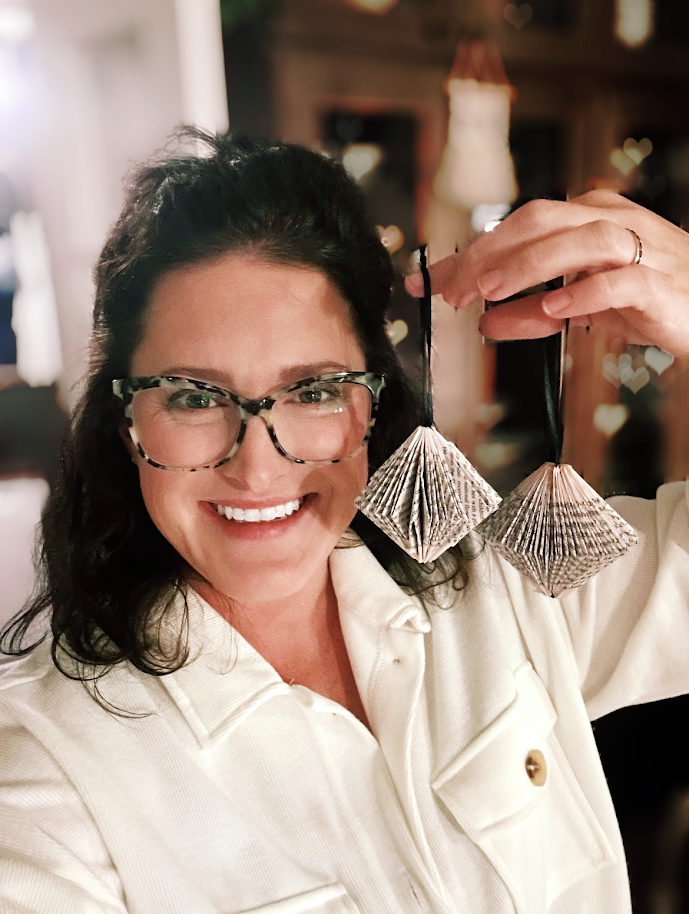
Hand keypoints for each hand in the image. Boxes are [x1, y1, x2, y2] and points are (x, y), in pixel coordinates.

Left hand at [405, 191, 688, 356]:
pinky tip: (554, 305)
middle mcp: (612, 223)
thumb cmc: (647, 300)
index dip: (473, 251)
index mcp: (588, 218)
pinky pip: (622, 280)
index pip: (520, 225)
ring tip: (489, 292)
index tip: (431, 281)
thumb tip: (484, 323)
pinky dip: (586, 291)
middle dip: (490, 254)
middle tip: (451, 289)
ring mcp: (640, 249)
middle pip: (541, 222)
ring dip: (529, 265)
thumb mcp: (579, 307)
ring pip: (580, 240)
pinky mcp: (661, 283)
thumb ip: (533, 313)